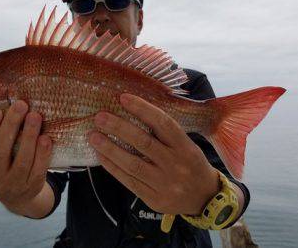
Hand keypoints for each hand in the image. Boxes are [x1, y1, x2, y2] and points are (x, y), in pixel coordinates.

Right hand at [0, 101, 52, 215]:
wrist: (19, 196)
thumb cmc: (5, 162)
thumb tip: (9, 102)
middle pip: (0, 150)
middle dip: (11, 125)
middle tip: (21, 105)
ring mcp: (12, 184)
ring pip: (21, 161)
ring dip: (29, 136)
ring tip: (35, 116)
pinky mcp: (30, 187)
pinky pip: (37, 170)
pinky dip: (42, 154)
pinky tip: (46, 139)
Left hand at [88, 93, 220, 214]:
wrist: (204, 199)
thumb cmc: (190, 164)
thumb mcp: (187, 145)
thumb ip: (166, 133)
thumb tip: (135, 110)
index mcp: (185, 147)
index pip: (163, 123)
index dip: (143, 109)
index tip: (123, 98)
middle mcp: (175, 164)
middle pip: (144, 142)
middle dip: (119, 128)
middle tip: (100, 117)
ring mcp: (164, 183)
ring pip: (132, 164)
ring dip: (109, 149)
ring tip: (93, 136)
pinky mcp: (153, 199)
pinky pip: (128, 181)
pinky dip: (112, 167)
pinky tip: (100, 156)